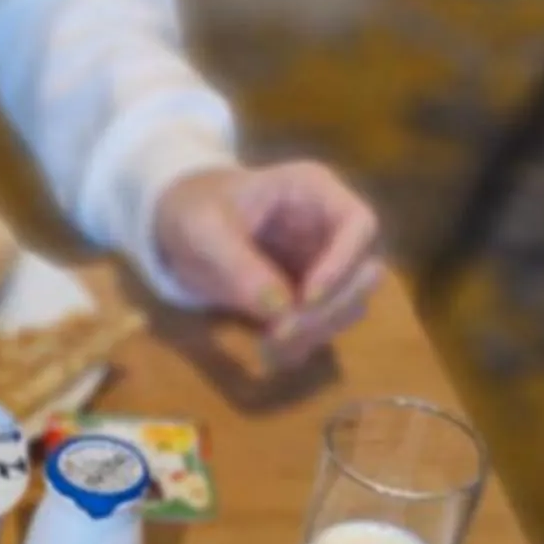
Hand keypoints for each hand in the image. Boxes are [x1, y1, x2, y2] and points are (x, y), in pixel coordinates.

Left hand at [152, 161, 384, 365]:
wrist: (178, 226)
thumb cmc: (193, 210)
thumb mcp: (203, 229)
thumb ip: (238, 265)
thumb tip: (280, 309)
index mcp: (314, 191)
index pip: (360, 224)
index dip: (343, 264)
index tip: (305, 298)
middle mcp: (330, 228)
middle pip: (364, 272)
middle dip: (329, 308)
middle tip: (280, 333)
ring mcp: (325, 265)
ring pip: (349, 305)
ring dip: (317, 331)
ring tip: (269, 346)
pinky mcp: (309, 298)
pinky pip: (322, 326)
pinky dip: (302, 344)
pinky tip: (269, 353)